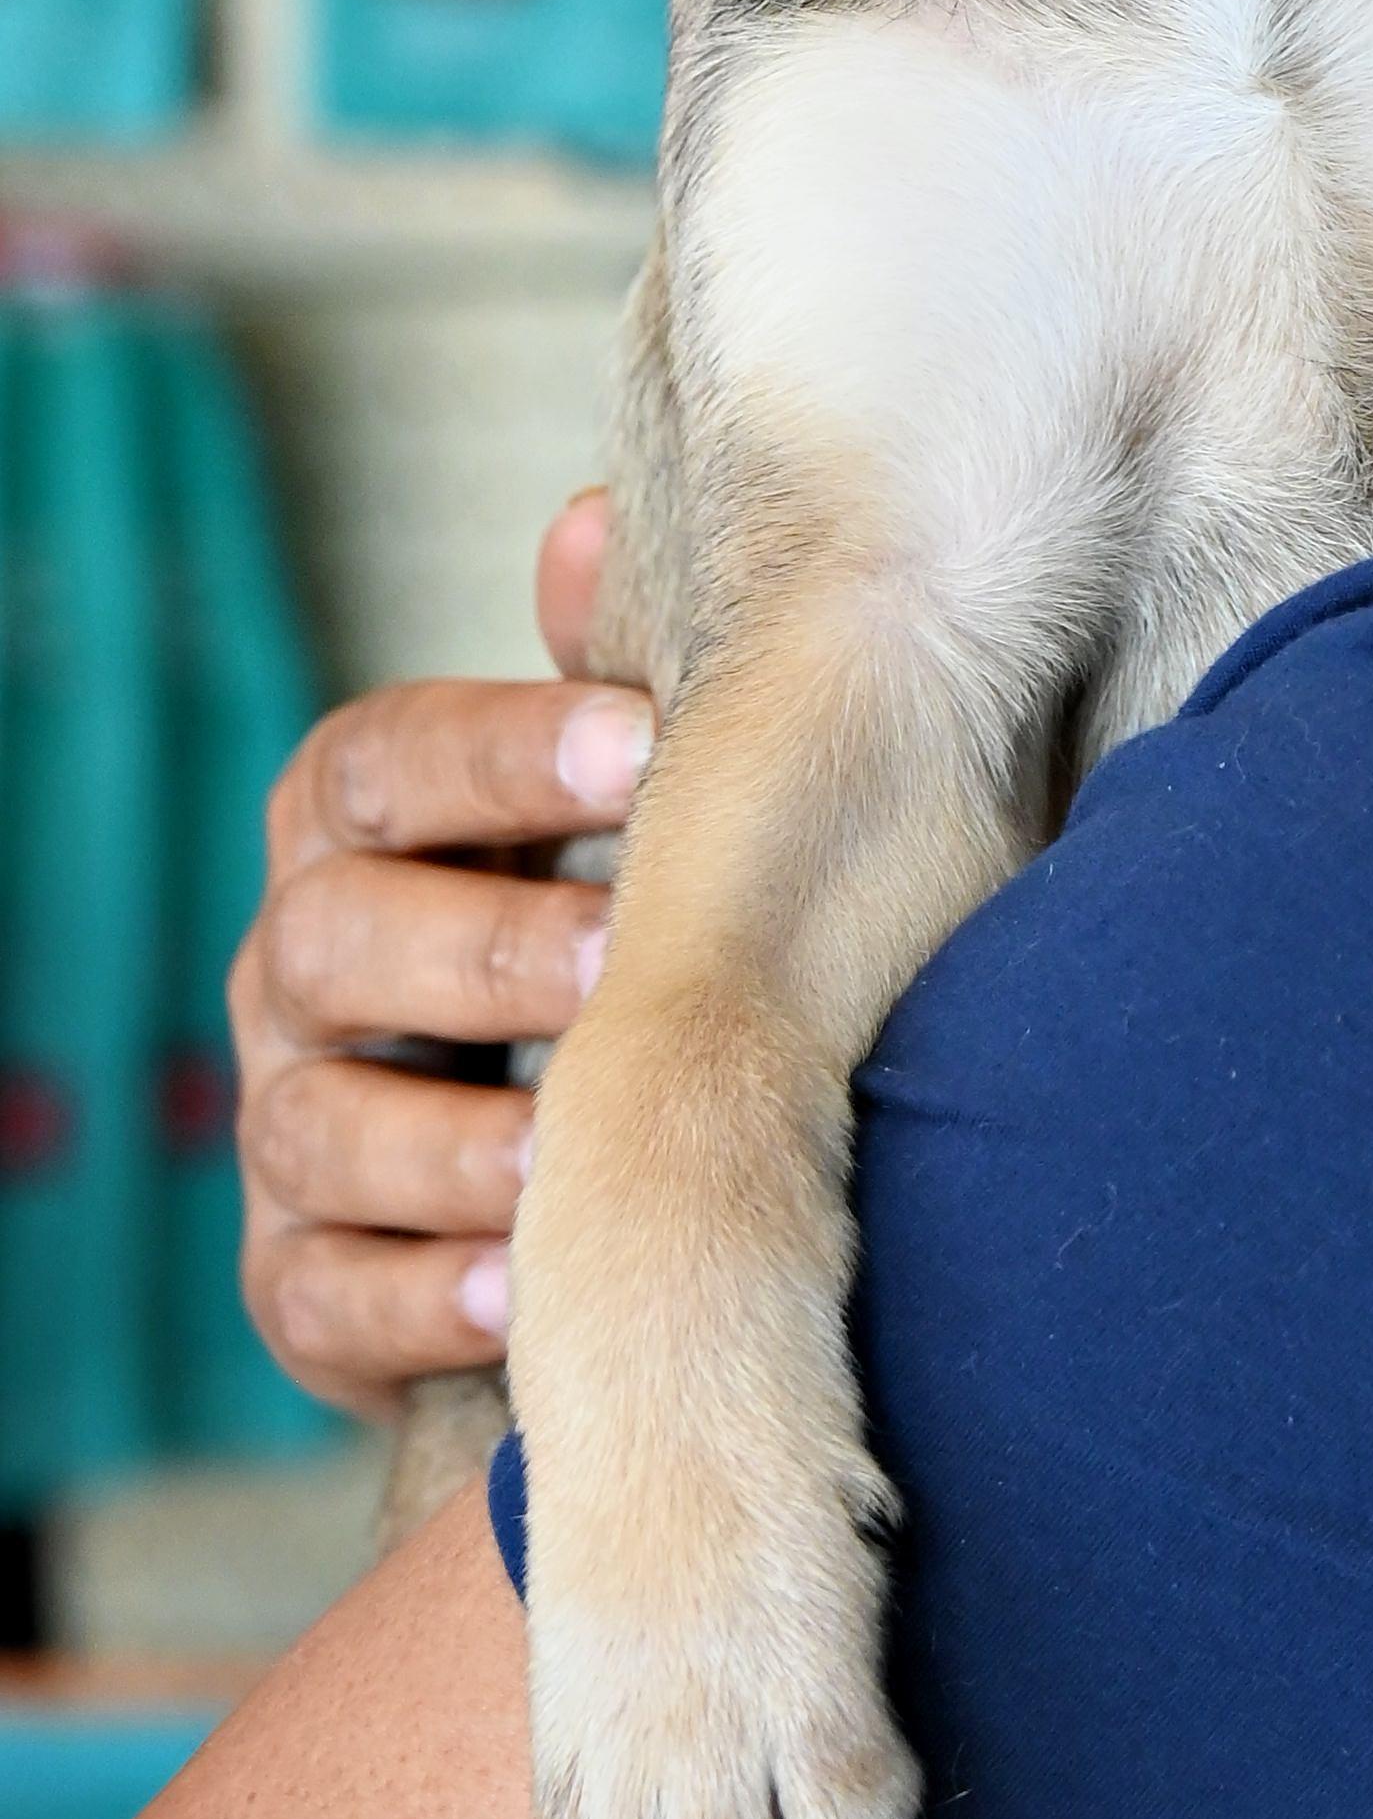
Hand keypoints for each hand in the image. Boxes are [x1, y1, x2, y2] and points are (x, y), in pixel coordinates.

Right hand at [233, 489, 655, 1417]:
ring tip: (565, 1155)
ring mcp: (285, 1129)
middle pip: (331, 942)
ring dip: (447, 1144)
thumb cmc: (600, 910)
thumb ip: (598, 668)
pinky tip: (522, 1290)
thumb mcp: (609, 794)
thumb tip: (595, 519)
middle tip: (615, 962)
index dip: (502, 752)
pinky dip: (418, 1299)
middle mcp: (294, 968)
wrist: (575, 1133)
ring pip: (317, 1130)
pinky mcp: (300, 1283)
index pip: (382, 762)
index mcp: (357, 827)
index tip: (642, 746)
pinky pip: (321, 1295)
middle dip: (476, 950)